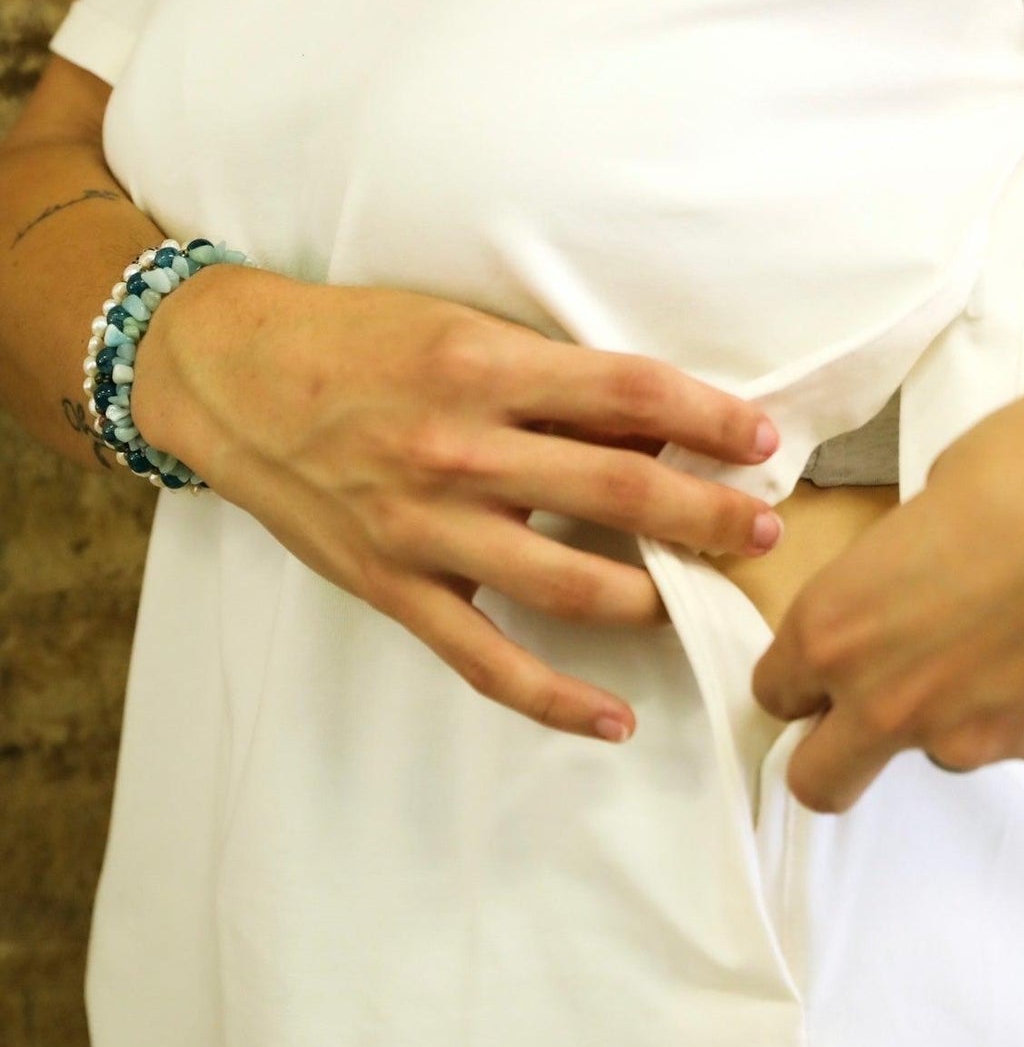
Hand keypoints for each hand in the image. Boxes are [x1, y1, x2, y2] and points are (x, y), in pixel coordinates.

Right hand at [130, 265, 781, 739]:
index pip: (630, 393)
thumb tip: (651, 423)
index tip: (761, 439)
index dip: (709, 418)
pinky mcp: (393, 587)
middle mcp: (461, 447)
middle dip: (710, 515)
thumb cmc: (359, 339)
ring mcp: (425, 526)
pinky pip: (487, 661)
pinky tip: (616, 719)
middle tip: (766, 530)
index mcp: (485, 366)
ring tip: (707, 598)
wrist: (235, 377)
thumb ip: (549, 378)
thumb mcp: (461, 327)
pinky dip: (556, 700)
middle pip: (620, 491)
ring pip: (571, 583)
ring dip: (656, 598)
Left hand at [751, 343, 1023, 811]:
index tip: (829, 660)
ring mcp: (974, 738)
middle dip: (837, 752)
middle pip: (821, 782)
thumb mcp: (934, 492)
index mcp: (837, 624)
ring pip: (941, 748)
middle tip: (881, 701)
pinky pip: (1022, 736)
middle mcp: (889, 700)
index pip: (776, 692)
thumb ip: (900, 568)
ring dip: (959, 707)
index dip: (802, 677)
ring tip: (1021, 622)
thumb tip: (916, 586)